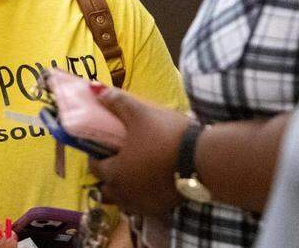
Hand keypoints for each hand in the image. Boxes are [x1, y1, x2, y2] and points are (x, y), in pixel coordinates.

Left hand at [88, 88, 189, 216]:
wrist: (203, 160)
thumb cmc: (165, 136)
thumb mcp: (139, 113)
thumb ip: (116, 102)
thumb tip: (96, 90)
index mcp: (114, 174)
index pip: (94, 167)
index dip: (96, 155)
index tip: (104, 145)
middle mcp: (125, 195)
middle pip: (106, 190)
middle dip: (107, 178)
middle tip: (118, 160)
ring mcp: (144, 205)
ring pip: (125, 201)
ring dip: (125, 189)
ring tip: (136, 171)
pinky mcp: (163, 209)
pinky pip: (144, 205)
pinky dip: (144, 196)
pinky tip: (154, 180)